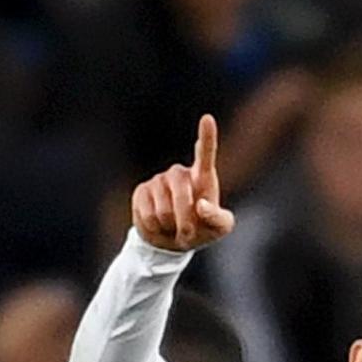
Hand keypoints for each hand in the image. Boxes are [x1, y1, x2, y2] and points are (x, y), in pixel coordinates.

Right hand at [132, 115, 234, 252]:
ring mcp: (159, 180)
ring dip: (169, 225)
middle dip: (185, 220)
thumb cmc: (201, 230)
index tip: (207, 119)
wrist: (171, 242)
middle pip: (182, 194)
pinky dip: (153, 227)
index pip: (206, 153)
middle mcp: (180, 173)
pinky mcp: (141, 191)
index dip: (207, 136)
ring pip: (163, 209)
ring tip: (172, 225)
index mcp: (202, 176)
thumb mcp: (219, 229)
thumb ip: (217, 218)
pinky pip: (147, 214)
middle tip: (188, 234)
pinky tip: (157, 225)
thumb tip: (201, 205)